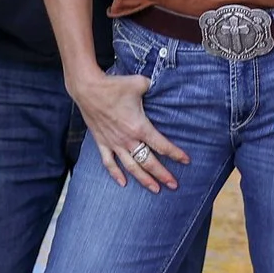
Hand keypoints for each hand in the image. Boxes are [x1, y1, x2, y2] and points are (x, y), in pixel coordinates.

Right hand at [69, 66, 188, 191]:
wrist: (88, 89)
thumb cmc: (114, 86)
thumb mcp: (139, 83)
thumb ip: (152, 87)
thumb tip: (159, 85)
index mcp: (139, 127)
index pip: (161, 145)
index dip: (175, 154)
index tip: (186, 160)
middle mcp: (128, 139)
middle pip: (149, 162)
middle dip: (163, 174)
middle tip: (174, 184)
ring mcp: (114, 143)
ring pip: (131, 167)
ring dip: (144, 179)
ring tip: (155, 189)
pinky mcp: (102, 142)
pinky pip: (109, 163)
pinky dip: (116, 174)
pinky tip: (123, 183)